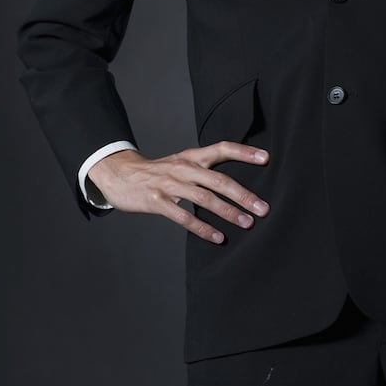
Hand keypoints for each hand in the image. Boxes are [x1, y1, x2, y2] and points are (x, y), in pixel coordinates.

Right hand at [88, 142, 270, 243]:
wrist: (120, 174)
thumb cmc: (158, 172)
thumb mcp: (182, 162)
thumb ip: (205, 168)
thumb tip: (235, 182)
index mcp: (192, 156)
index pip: (222, 148)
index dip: (243, 152)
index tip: (266, 158)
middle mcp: (183, 168)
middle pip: (218, 179)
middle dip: (243, 195)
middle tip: (263, 208)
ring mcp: (169, 184)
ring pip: (204, 198)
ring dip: (228, 212)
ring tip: (246, 223)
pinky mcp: (156, 201)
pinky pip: (183, 216)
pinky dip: (202, 228)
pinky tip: (218, 237)